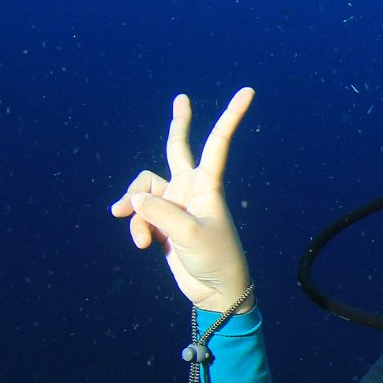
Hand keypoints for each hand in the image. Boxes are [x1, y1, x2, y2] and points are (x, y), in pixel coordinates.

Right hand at [111, 89, 255, 311]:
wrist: (214, 291)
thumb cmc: (214, 259)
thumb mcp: (186, 234)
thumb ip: (157, 211)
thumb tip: (133, 200)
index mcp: (207, 184)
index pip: (217, 142)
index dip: (230, 116)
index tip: (249, 91)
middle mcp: (190, 188)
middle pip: (177, 148)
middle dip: (178, 124)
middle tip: (182, 98)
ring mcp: (175, 205)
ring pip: (143, 188)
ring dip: (135, 206)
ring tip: (141, 234)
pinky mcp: (162, 222)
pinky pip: (139, 214)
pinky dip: (136, 226)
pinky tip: (142, 244)